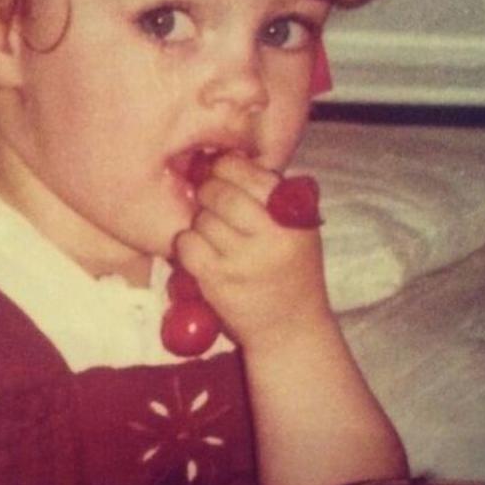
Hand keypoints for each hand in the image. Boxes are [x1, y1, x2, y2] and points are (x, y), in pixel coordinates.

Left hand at [174, 154, 331, 346]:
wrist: (291, 329)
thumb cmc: (290, 270)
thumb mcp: (298, 228)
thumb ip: (272, 194)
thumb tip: (224, 155)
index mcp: (293, 216)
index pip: (249, 173)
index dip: (226, 167)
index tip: (220, 171)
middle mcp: (271, 237)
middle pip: (221, 193)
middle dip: (208, 191)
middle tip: (209, 197)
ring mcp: (243, 261)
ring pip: (201, 219)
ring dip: (201, 222)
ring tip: (215, 234)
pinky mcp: (218, 282)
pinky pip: (186, 245)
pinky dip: (188, 244)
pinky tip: (202, 252)